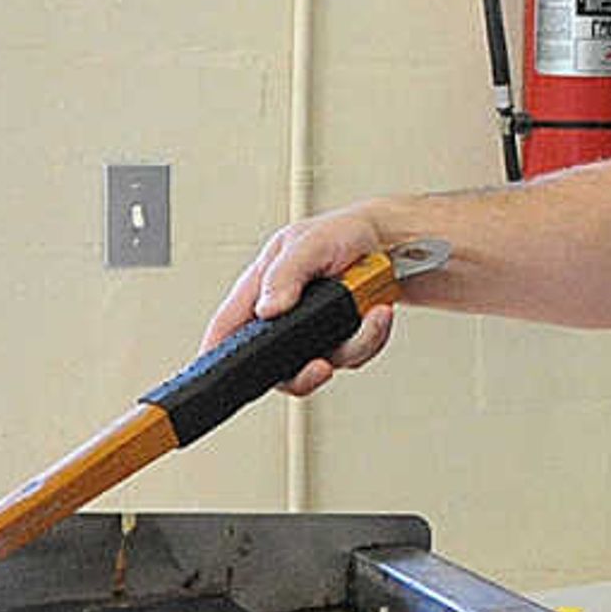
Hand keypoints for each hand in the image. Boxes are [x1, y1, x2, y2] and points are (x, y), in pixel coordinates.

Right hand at [201, 207, 399, 395]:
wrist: (395, 242)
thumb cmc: (345, 233)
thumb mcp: (311, 243)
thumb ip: (285, 274)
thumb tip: (267, 309)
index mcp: (262, 287)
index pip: (227, 326)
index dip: (215, 355)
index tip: (219, 378)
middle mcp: (284, 314)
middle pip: (272, 367)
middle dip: (301, 375)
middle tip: (321, 366)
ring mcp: (313, 331)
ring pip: (320, 366)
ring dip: (352, 345)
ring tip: (372, 316)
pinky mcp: (343, 339)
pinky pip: (353, 356)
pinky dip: (371, 337)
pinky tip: (380, 314)